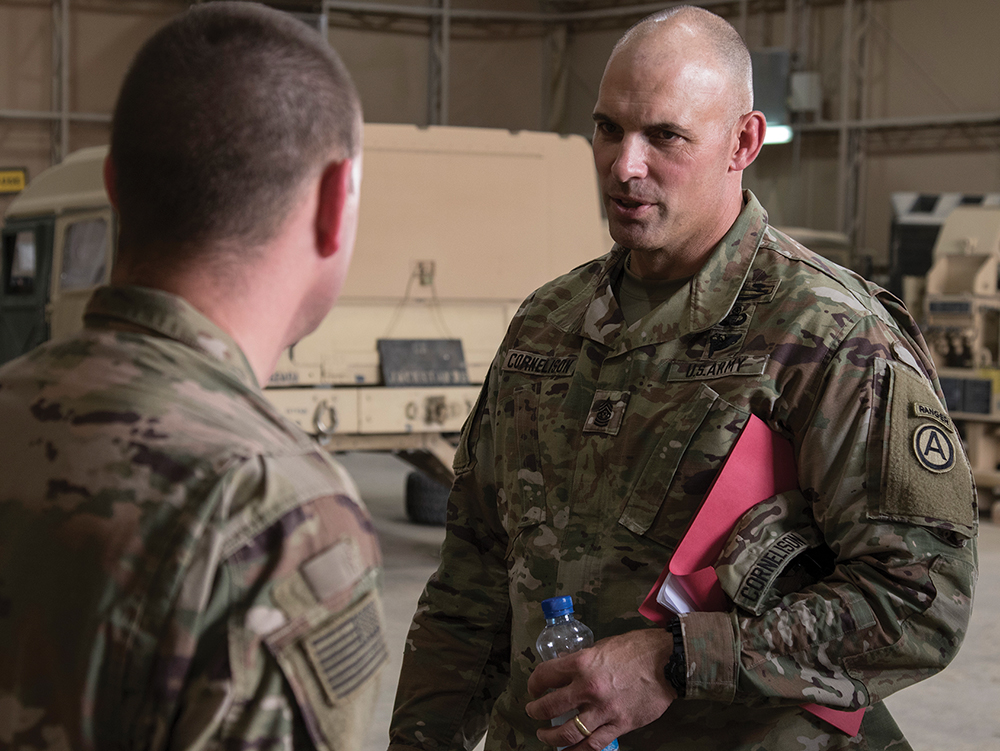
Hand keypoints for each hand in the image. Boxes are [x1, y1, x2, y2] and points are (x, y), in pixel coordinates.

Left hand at [525, 629, 676, 749]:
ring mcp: (604, 710)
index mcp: (582, 663)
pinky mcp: (620, 726)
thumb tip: (565, 667)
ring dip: (551, 737)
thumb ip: (583, 659)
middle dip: (536, 712)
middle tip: (532, 712)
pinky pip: (593, 745)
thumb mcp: (603, 646)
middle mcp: (588, 689)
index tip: (533, 688)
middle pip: (550, 707)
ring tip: (545, 735)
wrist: (668, 663)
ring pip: (568, 732)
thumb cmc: (637, 648)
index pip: (545, 675)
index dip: (533, 683)